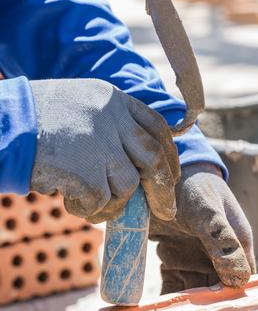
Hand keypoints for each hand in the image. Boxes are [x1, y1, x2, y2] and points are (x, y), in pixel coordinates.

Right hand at [29, 79, 179, 222]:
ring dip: (112, 202)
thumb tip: (142, 166)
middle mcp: (111, 117)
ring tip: (88, 202)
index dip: (170, 154)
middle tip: (166, 211)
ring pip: (128, 185)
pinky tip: (70, 201)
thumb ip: (111, 125)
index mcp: (112, 98)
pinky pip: (101, 201)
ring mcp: (99, 142)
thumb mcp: (78, 107)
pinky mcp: (85, 169)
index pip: (157, 127)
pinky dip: (89, 209)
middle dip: (163, 190)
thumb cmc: (32, 121)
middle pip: (154, 159)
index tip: (172, 175)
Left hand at [149, 163, 255, 293]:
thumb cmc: (195, 188)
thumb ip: (222, 242)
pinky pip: (172, 286)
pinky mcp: (173, 260)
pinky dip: (166, 299)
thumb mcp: (209, 212)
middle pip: (217, 292)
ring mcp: (196, 259)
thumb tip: (239, 280)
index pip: (241, 280)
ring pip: (194, 292)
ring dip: (185, 308)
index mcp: (237, 245)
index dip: (232, 300)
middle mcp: (219, 256)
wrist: (163, 172)